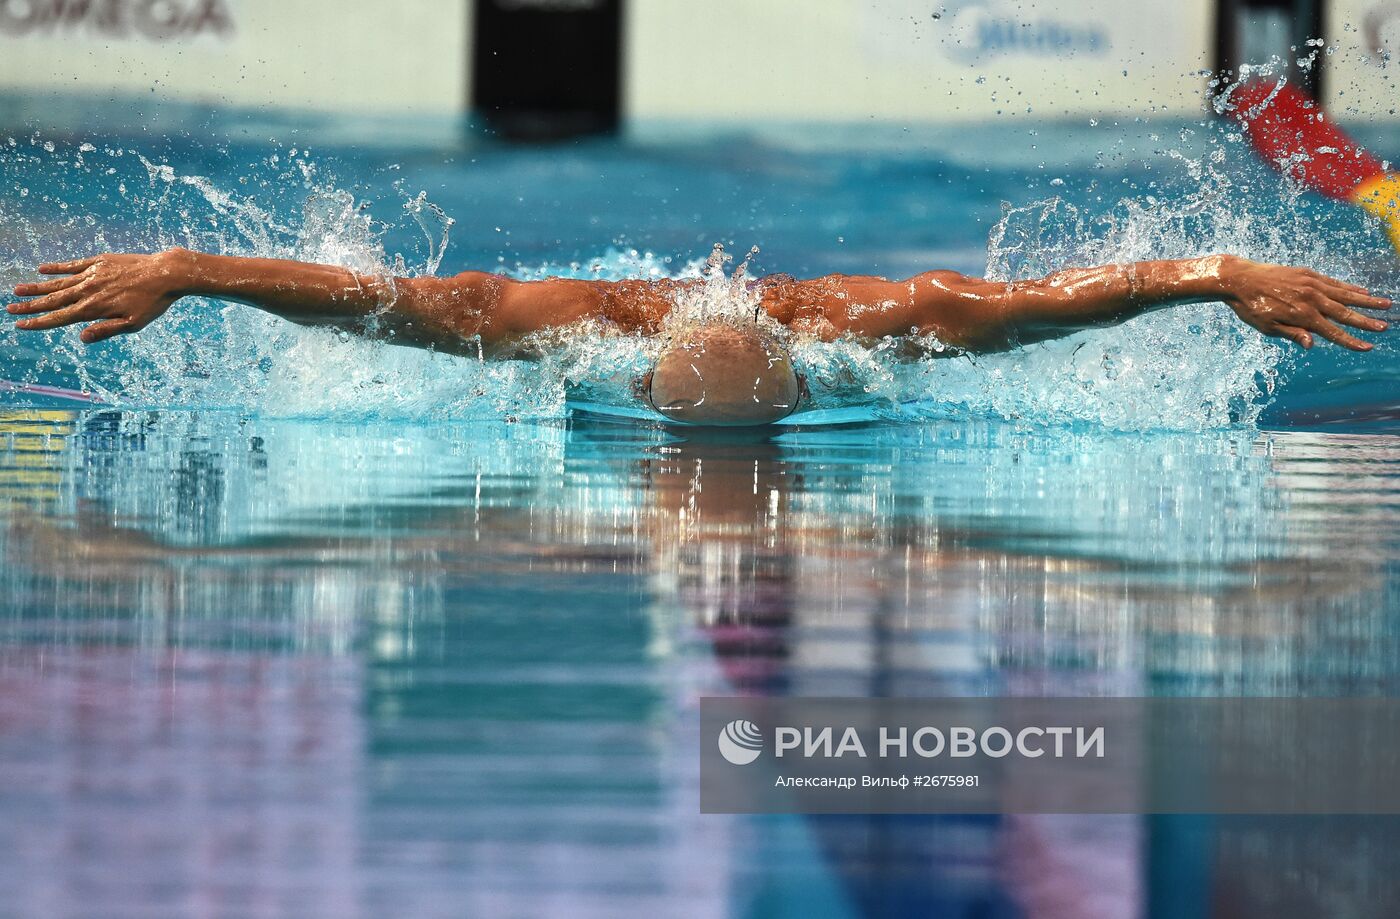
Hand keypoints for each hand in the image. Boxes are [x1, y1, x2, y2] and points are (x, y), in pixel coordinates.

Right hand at [8, 249, 192, 343]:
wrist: (166, 273)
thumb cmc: (152, 302)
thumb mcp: (133, 323)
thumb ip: (106, 330)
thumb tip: (82, 338)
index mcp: (94, 308)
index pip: (59, 318)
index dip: (38, 322)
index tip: (20, 325)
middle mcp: (88, 290)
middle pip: (53, 300)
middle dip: (30, 306)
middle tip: (9, 309)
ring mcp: (93, 274)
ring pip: (59, 282)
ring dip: (37, 287)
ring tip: (18, 289)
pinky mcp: (99, 261)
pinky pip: (73, 265)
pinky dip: (56, 268)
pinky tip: (42, 269)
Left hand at [1218, 257, 1390, 350]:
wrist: (1239, 279)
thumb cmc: (1251, 308)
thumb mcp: (1268, 327)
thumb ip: (1293, 334)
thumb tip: (1312, 345)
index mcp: (1302, 316)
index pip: (1332, 332)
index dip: (1350, 340)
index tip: (1367, 347)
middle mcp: (1311, 299)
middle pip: (1344, 313)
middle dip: (1366, 321)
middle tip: (1384, 326)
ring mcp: (1311, 284)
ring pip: (1344, 294)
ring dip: (1366, 301)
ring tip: (1385, 304)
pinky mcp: (1307, 274)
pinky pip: (1333, 282)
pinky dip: (1349, 287)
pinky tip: (1362, 291)